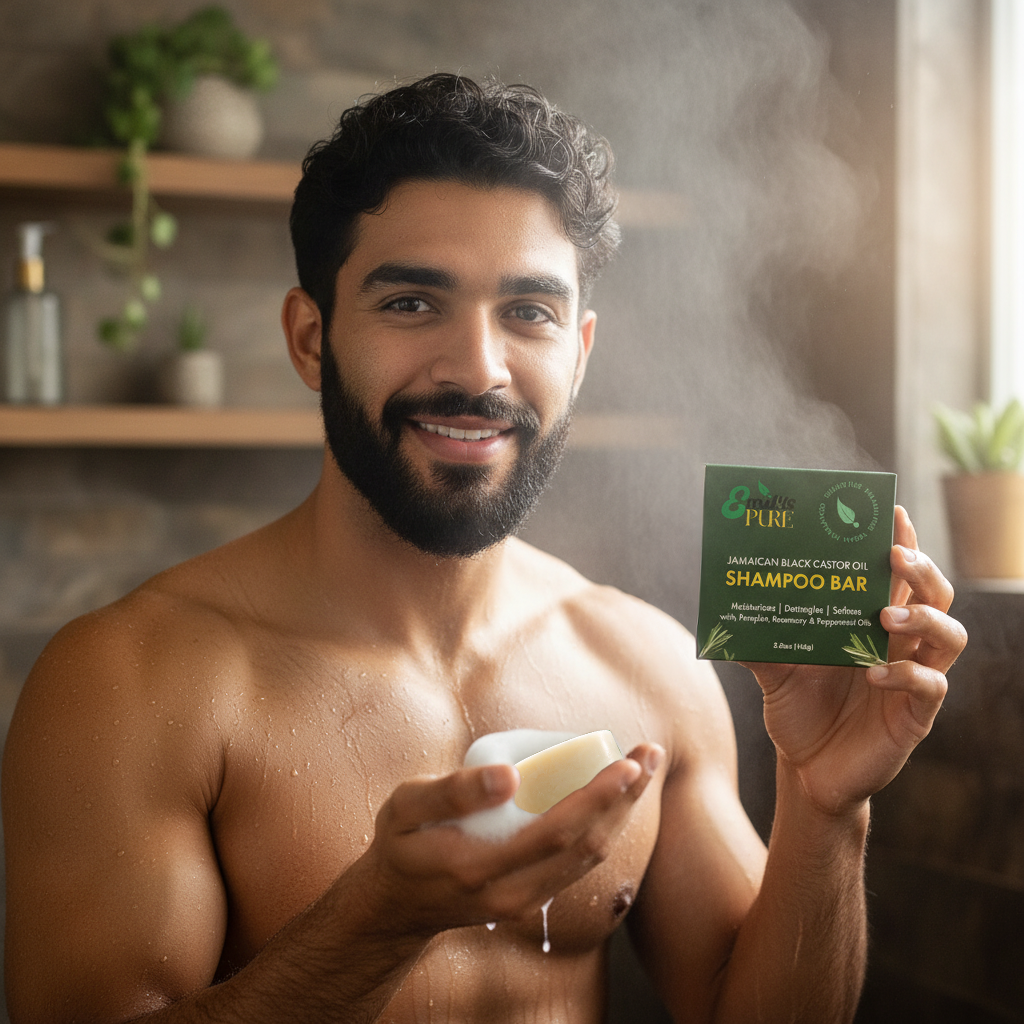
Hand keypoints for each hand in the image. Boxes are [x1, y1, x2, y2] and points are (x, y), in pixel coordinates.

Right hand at [355, 744, 661, 939]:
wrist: (393, 907)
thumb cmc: (399, 845)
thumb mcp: (404, 807)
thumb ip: (452, 792)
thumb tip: (510, 775)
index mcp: (480, 866)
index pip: (556, 831)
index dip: (598, 797)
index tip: (628, 763)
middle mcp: (511, 893)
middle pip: (587, 845)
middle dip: (625, 797)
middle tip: (650, 753)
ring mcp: (524, 902)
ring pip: (589, 858)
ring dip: (622, 812)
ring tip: (644, 767)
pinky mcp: (530, 900)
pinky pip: (578, 864)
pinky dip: (605, 828)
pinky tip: (616, 798)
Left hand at [747, 506, 966, 814]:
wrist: (806, 769)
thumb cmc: (798, 708)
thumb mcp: (773, 668)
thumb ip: (756, 639)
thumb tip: (722, 608)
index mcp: (870, 622)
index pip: (897, 574)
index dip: (903, 541)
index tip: (891, 512)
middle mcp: (900, 644)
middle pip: (934, 593)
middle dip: (921, 569)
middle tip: (894, 556)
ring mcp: (913, 677)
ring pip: (949, 636)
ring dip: (923, 619)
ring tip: (885, 618)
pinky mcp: (915, 715)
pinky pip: (930, 687)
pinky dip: (906, 675)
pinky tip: (874, 673)